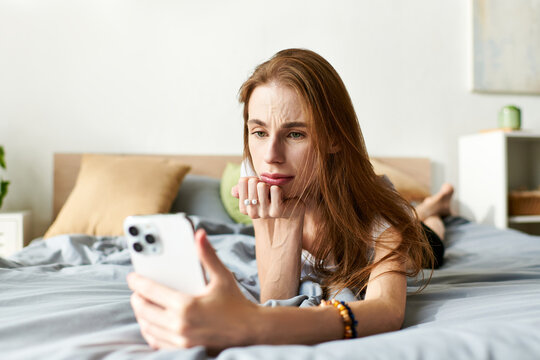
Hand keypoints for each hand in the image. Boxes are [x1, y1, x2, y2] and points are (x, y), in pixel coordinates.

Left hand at [127, 229, 259, 352]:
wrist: (249, 331)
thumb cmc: (236, 303)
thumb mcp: (222, 276)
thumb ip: (207, 255)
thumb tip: (199, 235)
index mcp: (186, 305)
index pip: (151, 291)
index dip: (137, 282)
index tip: (131, 277)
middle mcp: (179, 325)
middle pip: (144, 310)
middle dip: (136, 298)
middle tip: (136, 290)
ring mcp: (180, 340)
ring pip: (147, 327)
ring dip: (141, 315)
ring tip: (142, 304)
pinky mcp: (183, 349)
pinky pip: (156, 341)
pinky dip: (149, 331)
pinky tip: (151, 322)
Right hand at [232, 177, 304, 219]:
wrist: (288, 207)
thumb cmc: (270, 196)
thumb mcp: (255, 191)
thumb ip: (243, 189)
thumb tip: (234, 191)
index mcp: (244, 208)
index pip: (242, 182)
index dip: (250, 178)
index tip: (255, 181)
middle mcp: (252, 213)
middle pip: (252, 183)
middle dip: (260, 180)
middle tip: (265, 185)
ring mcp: (264, 213)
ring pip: (262, 186)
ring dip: (269, 184)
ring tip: (271, 189)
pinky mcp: (276, 211)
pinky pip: (275, 190)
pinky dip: (278, 188)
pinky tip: (279, 193)